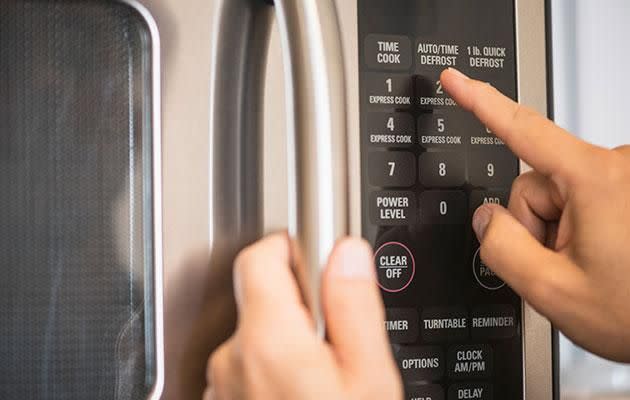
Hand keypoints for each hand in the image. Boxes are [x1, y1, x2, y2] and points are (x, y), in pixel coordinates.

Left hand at [205, 234, 402, 399]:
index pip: (261, 256)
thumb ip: (354, 307)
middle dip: (301, 309)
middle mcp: (232, 359)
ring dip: (287, 345)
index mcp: (267, 341)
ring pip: (256, 338)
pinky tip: (300, 394)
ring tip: (322, 380)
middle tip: (336, 340)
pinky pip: (247, 369)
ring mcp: (221, 385)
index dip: (293, 248)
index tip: (318, 258)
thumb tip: (347, 253)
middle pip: (262, 300)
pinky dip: (271, 373)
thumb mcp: (367, 376)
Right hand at [442, 68, 629, 361]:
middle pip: (534, 184)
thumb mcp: (553, 292)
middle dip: (535, 225)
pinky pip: (580, 198)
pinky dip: (577, 227)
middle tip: (560, 265)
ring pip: (556, 194)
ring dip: (558, 231)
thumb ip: (502, 250)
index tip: (455, 81)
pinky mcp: (628, 187)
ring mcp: (626, 177)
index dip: (479, 102)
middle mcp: (616, 168)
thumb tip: (485, 218)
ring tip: (587, 265)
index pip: (522, 130)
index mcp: (596, 181)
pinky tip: (600, 256)